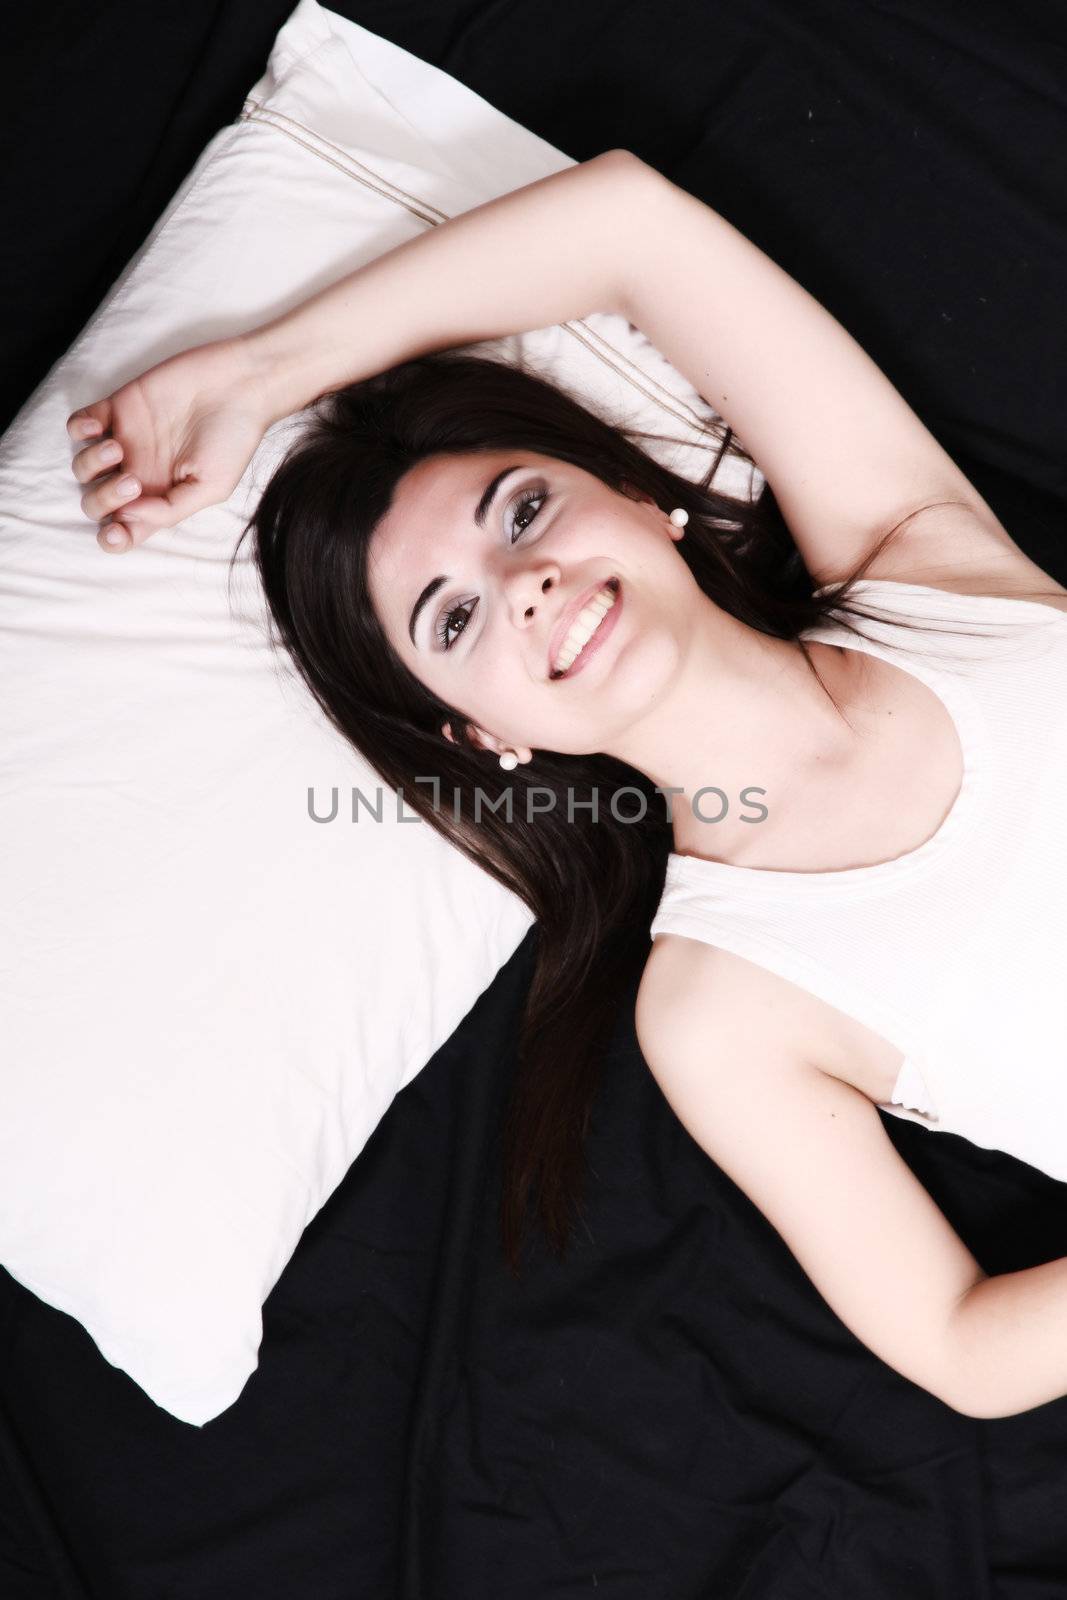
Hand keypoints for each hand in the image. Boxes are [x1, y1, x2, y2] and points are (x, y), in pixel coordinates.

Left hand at [66, 336, 274, 552]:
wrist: (238, 386)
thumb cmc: (234, 439)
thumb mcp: (212, 487)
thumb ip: (170, 509)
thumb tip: (127, 516)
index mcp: (160, 499)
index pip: (125, 529)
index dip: (112, 539)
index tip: (115, 531)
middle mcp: (139, 474)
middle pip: (97, 503)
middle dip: (104, 499)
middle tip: (131, 481)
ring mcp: (126, 442)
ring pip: (82, 468)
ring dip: (91, 464)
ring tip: (117, 447)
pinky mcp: (117, 409)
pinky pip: (78, 425)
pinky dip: (79, 430)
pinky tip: (99, 427)